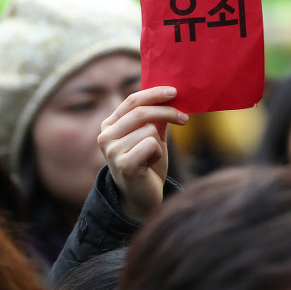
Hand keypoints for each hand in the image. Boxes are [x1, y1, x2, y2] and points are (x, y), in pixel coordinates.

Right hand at [97, 86, 188, 220]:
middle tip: (184, 118)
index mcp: (110, 125)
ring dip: (159, 144)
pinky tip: (149, 165)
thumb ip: (156, 118)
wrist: (142, 198)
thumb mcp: (152, 137)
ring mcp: (112, 150)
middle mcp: (105, 136)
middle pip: (142, 112)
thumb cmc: (147, 165)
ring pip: (150, 130)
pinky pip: (151, 144)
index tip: (174, 92)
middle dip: (167, 112)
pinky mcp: (123, 164)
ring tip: (152, 157)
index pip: (132, 101)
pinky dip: (158, 154)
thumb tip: (170, 96)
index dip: (154, 94)